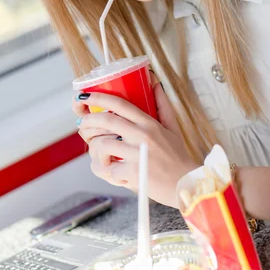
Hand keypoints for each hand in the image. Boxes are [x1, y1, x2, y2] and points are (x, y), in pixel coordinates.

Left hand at [72, 83, 194, 206]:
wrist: (186, 185)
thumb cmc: (177, 157)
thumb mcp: (172, 128)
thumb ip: (162, 105)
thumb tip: (155, 84)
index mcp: (149, 123)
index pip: (120, 104)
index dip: (98, 98)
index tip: (84, 96)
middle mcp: (142, 136)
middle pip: (106, 121)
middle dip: (88, 120)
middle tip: (82, 124)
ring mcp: (137, 154)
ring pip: (103, 144)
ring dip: (95, 148)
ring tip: (99, 152)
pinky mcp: (133, 173)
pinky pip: (109, 169)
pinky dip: (107, 171)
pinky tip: (113, 171)